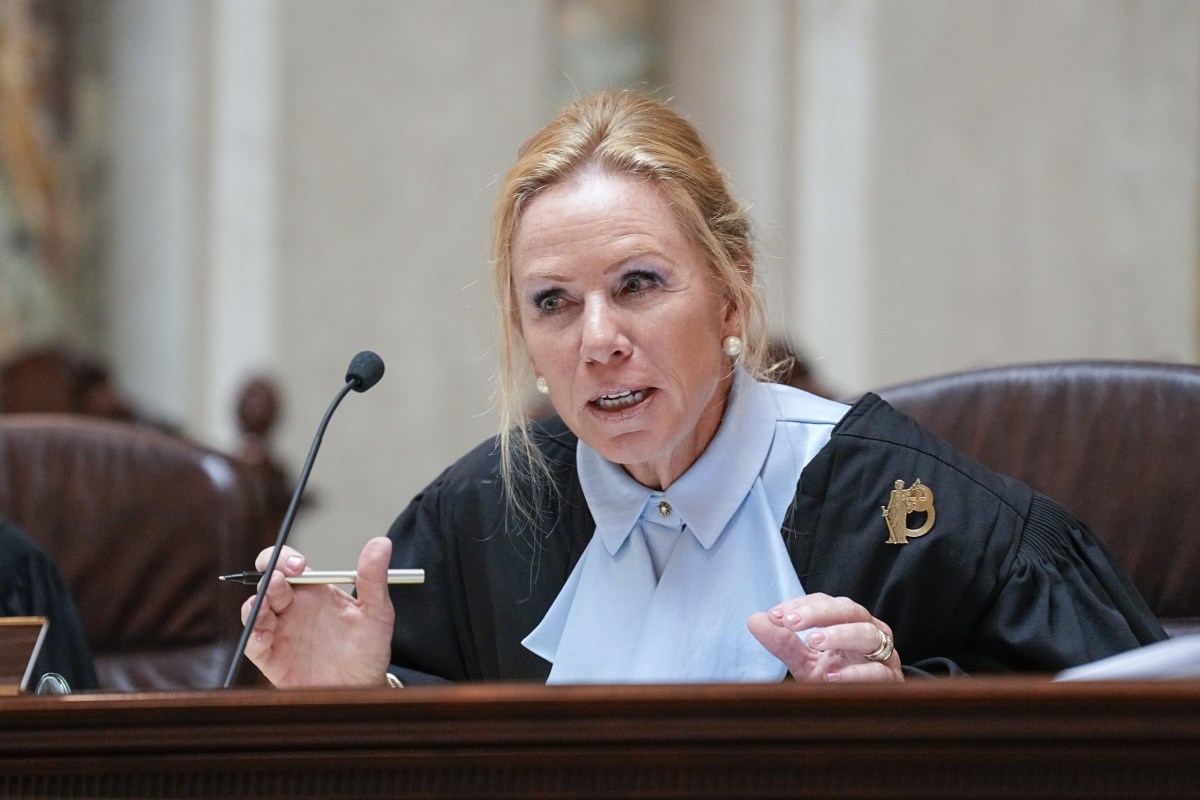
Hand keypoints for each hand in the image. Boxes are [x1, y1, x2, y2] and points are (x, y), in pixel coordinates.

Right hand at [240, 537, 395, 687]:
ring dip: (256, 603)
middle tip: (279, 580)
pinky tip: (262, 635)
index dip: (287, 559)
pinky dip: (253, 637)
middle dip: (268, 575)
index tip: (298, 565)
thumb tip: (382, 543)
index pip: (291, 565)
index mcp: (315, 591)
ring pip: (254, 609)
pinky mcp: (272, 658)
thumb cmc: (368, 649)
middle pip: (268, 581)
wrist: (362, 687)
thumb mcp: (376, 612)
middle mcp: (293, 608)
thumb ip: (374, 578)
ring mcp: (280, 631)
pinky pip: (254, 644)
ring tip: (264, 603)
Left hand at [747, 593, 902, 682]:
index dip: (801, 605)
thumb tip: (754, 620)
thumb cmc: (837, 682)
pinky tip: (832, 676)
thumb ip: (783, 643)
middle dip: (819, 612)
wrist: (862, 717)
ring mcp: (884, 656)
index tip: (775, 615)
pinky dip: (855, 672)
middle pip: (849, 609)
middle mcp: (869, 633)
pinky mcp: (891, 681)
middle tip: (790, 622)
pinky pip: (878, 671)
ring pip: (867, 635)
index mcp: (848, 623)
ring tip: (813, 640)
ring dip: (839, 634)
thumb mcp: (806, 662)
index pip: (826, 602)